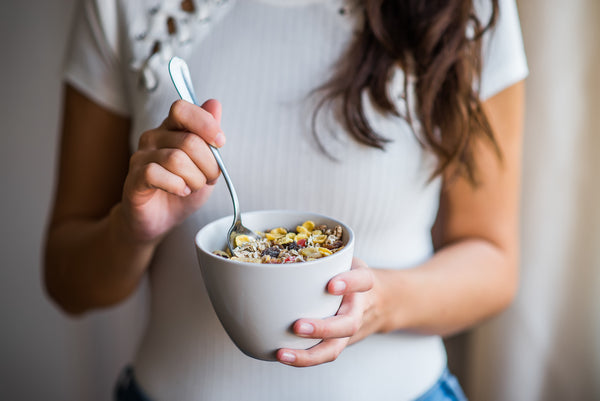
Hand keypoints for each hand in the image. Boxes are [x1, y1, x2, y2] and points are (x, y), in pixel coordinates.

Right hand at [119, 99, 223, 242]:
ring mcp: (141, 156)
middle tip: (208, 178)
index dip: (205, 124)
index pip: (183, 109)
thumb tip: (214, 104)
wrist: (159, 220)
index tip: (220, 143)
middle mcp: (154, 137)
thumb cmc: (182, 189)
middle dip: (209, 165)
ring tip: (193, 187)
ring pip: (176, 159)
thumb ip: (209, 135)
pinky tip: (180, 191)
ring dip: (195, 178)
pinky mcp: (135, 177)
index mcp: (171, 129)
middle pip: (189, 140)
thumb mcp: (205, 163)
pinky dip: (177, 186)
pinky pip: (157, 174)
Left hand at [276, 258, 380, 366]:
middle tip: (298, 326)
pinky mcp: (340, 344)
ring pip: (335, 348)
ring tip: (282, 354)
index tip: (331, 285)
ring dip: (309, 355)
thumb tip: (279, 253)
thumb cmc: (351, 275)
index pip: (362, 280)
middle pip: (349, 324)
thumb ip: (325, 257)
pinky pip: (324, 354)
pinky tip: (282, 355)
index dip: (349, 283)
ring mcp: (350, 330)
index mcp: (363, 282)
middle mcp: (359, 308)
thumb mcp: (347, 259)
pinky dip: (303, 358)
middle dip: (324, 328)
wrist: (381, 302)